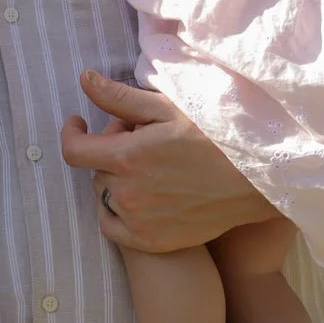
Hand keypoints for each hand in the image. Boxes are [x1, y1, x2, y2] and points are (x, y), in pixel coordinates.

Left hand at [59, 70, 276, 253]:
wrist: (252, 181)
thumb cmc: (211, 137)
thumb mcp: (166, 109)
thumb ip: (119, 98)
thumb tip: (83, 80)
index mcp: (126, 157)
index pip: (74, 150)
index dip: (71, 134)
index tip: (79, 124)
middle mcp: (126, 193)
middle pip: (95, 170)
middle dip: (108, 153)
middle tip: (140, 141)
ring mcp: (137, 221)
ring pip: (105, 197)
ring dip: (114, 181)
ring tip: (147, 169)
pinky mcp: (151, 241)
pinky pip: (113, 228)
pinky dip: (116, 213)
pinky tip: (137, 199)